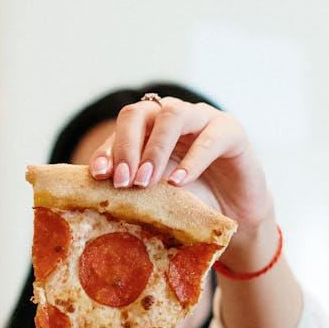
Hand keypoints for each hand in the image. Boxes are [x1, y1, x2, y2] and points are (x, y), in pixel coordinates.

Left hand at [89, 94, 301, 327]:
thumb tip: (94, 197)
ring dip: (155, 149)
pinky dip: (192, 160)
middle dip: (126, 146)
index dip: (107, 149)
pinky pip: (210, 137)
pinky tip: (178, 182)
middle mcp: (172, 117)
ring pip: (172, 114)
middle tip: (123, 181)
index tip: (99, 175)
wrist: (234, 214)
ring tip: (146, 182)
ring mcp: (202, 119)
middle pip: (139, 113)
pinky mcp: (231, 130)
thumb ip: (133, 189)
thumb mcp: (156, 196)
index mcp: (149, 128)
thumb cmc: (190, 202)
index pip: (121, 129)